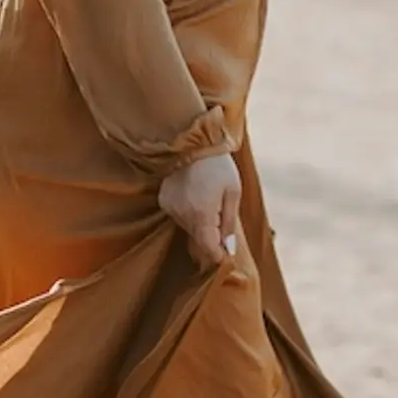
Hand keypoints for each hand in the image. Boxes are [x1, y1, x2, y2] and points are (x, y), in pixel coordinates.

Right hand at [157, 152, 241, 269]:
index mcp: (202, 214)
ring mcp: (170, 208)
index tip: (227, 257)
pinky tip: (197, 200)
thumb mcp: (232, 192)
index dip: (218, 255)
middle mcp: (182, 214)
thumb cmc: (218, 165)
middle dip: (211, 241)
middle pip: (198, 241)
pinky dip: (190, 215)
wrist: (193, 140)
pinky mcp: (164, 200)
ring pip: (188, 229)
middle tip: (223, 234)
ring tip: (211, 208)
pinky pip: (179, 217)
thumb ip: (229, 223)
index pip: (208, 248)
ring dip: (201, 227)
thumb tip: (228, 249)